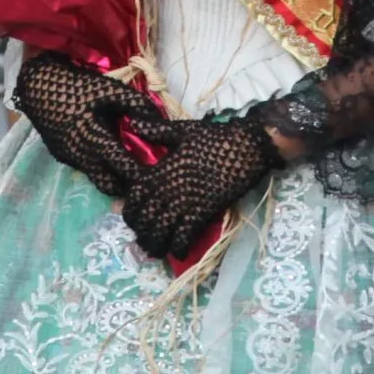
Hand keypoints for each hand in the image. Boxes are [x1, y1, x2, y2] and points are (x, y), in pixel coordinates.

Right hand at [12, 52, 165, 198]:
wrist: (36, 84)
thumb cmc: (76, 86)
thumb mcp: (109, 90)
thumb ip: (136, 105)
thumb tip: (159, 121)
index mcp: (95, 141)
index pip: (123, 169)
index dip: (141, 174)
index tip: (157, 174)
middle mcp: (81, 156)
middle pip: (109, 186)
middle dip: (126, 184)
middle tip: (143, 174)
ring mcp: (69, 158)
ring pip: (96, 178)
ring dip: (112, 175)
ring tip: (127, 165)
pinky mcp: (62, 155)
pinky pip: (85, 168)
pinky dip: (98, 165)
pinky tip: (105, 152)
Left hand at [118, 113, 283, 261]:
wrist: (246, 147)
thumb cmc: (214, 138)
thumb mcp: (181, 131)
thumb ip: (155, 130)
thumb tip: (132, 121)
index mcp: (160, 171)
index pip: (134, 196)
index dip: (128, 210)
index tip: (129, 216)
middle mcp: (168, 189)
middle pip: (144, 218)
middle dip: (140, 232)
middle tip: (143, 238)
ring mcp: (185, 202)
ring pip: (160, 231)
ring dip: (155, 244)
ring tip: (156, 250)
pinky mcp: (203, 212)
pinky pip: (185, 236)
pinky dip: (179, 247)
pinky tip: (178, 252)